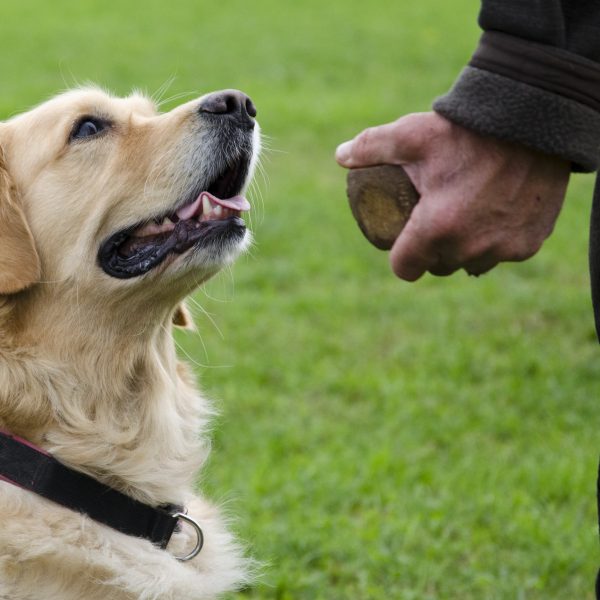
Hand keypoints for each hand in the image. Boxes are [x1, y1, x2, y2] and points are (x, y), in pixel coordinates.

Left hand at [336, 112, 570, 279]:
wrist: (533, 119)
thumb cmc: (466, 129)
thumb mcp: (412, 135)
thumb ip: (372, 146)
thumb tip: (340, 156)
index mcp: (435, 228)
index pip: (404, 268)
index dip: (400, 258)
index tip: (401, 244)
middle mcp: (469, 247)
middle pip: (438, 267)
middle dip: (431, 253)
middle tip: (431, 227)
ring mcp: (502, 248)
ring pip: (472, 264)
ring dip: (464, 252)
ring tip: (461, 225)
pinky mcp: (530, 244)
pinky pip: (505, 253)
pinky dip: (498, 242)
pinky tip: (492, 223)